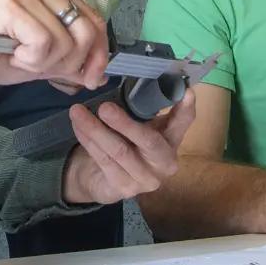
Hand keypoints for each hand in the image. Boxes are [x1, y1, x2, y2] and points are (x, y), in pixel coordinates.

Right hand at [0, 0, 108, 102]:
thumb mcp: (43, 62)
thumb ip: (70, 63)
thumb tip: (99, 75)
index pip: (96, 22)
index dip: (99, 55)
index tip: (90, 78)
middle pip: (86, 31)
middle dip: (70, 63)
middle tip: (39, 66)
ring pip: (64, 41)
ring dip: (42, 63)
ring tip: (19, 57)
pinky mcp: (11, 5)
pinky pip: (42, 43)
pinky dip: (29, 60)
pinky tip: (11, 54)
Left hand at [61, 91, 195, 204]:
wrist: (107, 179)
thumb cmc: (128, 144)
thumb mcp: (140, 124)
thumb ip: (146, 107)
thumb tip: (146, 75)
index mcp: (172, 141)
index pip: (183, 122)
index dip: (185, 108)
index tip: (188, 91)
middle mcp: (166, 163)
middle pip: (147, 140)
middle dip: (124, 123)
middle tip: (104, 106)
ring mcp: (146, 179)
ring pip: (119, 151)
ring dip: (94, 129)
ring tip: (77, 111)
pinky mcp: (125, 189)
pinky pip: (103, 160)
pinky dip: (87, 140)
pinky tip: (77, 126)